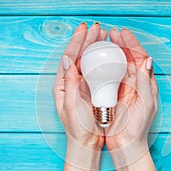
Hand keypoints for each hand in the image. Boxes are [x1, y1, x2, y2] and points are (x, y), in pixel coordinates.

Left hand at [53, 22, 106, 152]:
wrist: (86, 141)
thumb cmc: (77, 127)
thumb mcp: (71, 105)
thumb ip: (69, 83)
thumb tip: (67, 59)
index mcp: (62, 84)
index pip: (69, 57)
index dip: (76, 42)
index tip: (85, 29)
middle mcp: (71, 82)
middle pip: (78, 56)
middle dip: (87, 40)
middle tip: (97, 29)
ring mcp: (82, 85)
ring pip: (87, 61)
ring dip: (94, 48)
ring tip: (103, 36)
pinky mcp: (91, 89)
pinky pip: (95, 71)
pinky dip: (101, 60)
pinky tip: (107, 54)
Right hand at [105, 28, 157, 166]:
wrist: (126, 143)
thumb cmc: (138, 126)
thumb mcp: (146, 104)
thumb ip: (146, 82)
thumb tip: (148, 60)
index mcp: (145, 83)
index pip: (140, 57)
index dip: (132, 44)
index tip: (123, 33)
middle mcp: (134, 82)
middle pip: (127, 57)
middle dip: (121, 44)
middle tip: (111, 33)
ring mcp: (122, 87)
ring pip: (117, 64)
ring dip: (111, 52)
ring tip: (103, 41)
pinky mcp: (112, 94)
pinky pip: (107, 76)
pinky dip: (102, 66)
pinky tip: (96, 59)